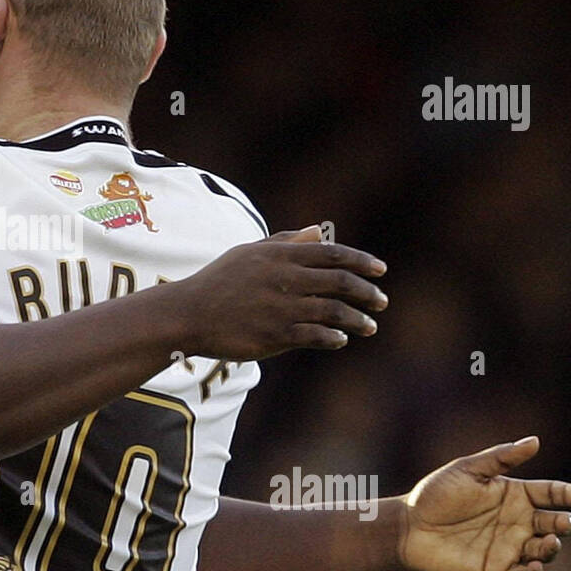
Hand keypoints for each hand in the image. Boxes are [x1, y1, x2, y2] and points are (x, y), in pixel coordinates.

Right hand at [177, 225, 388, 358]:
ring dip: (358, 320)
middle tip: (382, 301)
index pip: (332, 254)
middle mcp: (286, 279)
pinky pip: (316, 336)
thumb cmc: (219, 281)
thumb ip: (285, 242)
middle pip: (340, 282)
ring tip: (370, 326)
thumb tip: (318, 230)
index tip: (381, 270)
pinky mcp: (276, 335)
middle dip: (367, 292)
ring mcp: (282, 308)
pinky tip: (340, 339)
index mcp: (280, 256)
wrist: (189, 314)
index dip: (362, 261)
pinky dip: (334, 338)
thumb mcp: (249, 253)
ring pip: (334, 312)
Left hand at [397, 436, 570, 570]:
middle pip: (554, 523)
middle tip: (565, 523)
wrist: (408, 527)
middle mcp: (517, 521)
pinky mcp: (498, 569)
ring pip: (544, 550)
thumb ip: (500, 458)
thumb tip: (535, 441)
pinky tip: (534, 567)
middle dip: (565, 523)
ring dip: (552, 548)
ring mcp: (509, 546)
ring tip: (548, 541)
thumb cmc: (435, 495)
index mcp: (514, 494)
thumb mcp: (467, 470)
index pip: (550, 494)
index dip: (568, 494)